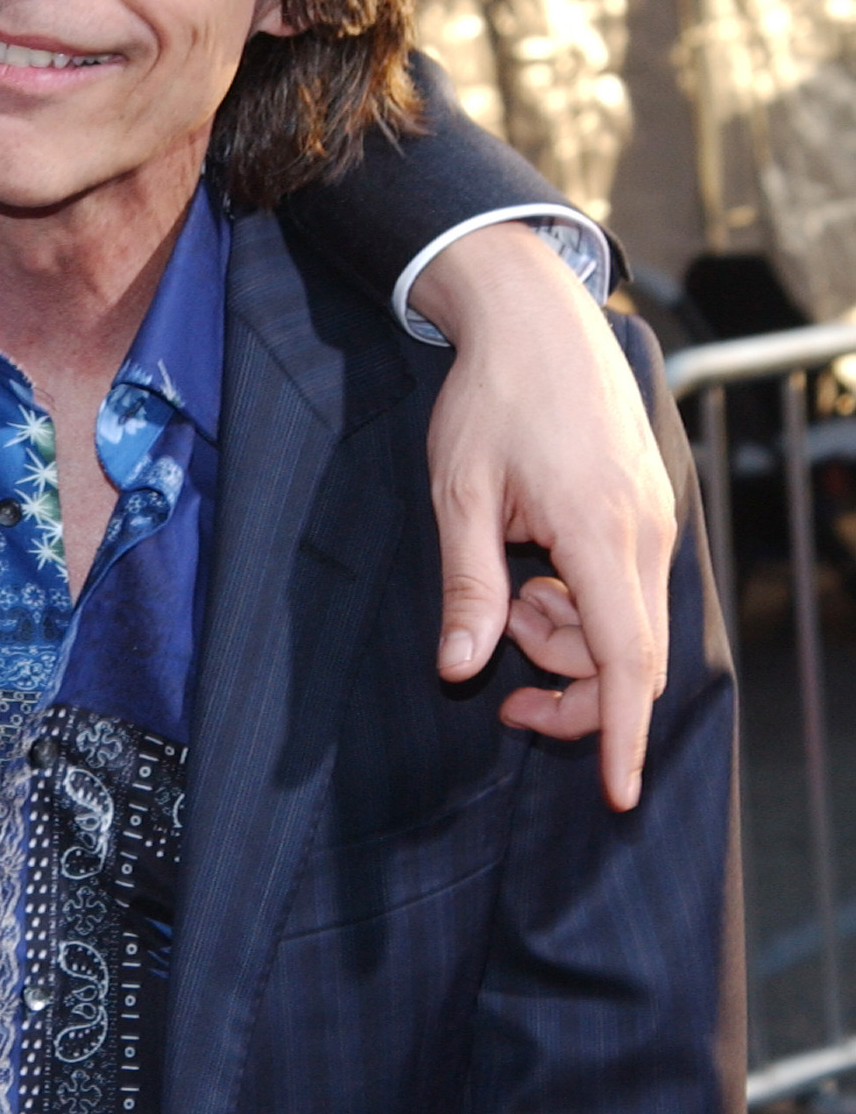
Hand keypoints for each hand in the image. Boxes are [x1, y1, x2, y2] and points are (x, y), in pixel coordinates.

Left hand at [415, 225, 675, 812]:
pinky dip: (579, 607)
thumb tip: (461, 668)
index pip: (625, 663)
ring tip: (508, 593)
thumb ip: (467, 586)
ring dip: (565, 641)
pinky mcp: (648, 514)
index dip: (618, 736)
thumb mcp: (458, 494)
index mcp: (601, 534)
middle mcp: (646, 534)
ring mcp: (655, 523)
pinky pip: (623, 593)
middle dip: (571, 692)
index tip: (617, 796)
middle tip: (500, 686)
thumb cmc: (491, 397)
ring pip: (625, 630)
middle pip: (630, 661)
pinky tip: (534, 571)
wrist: (535, 318)